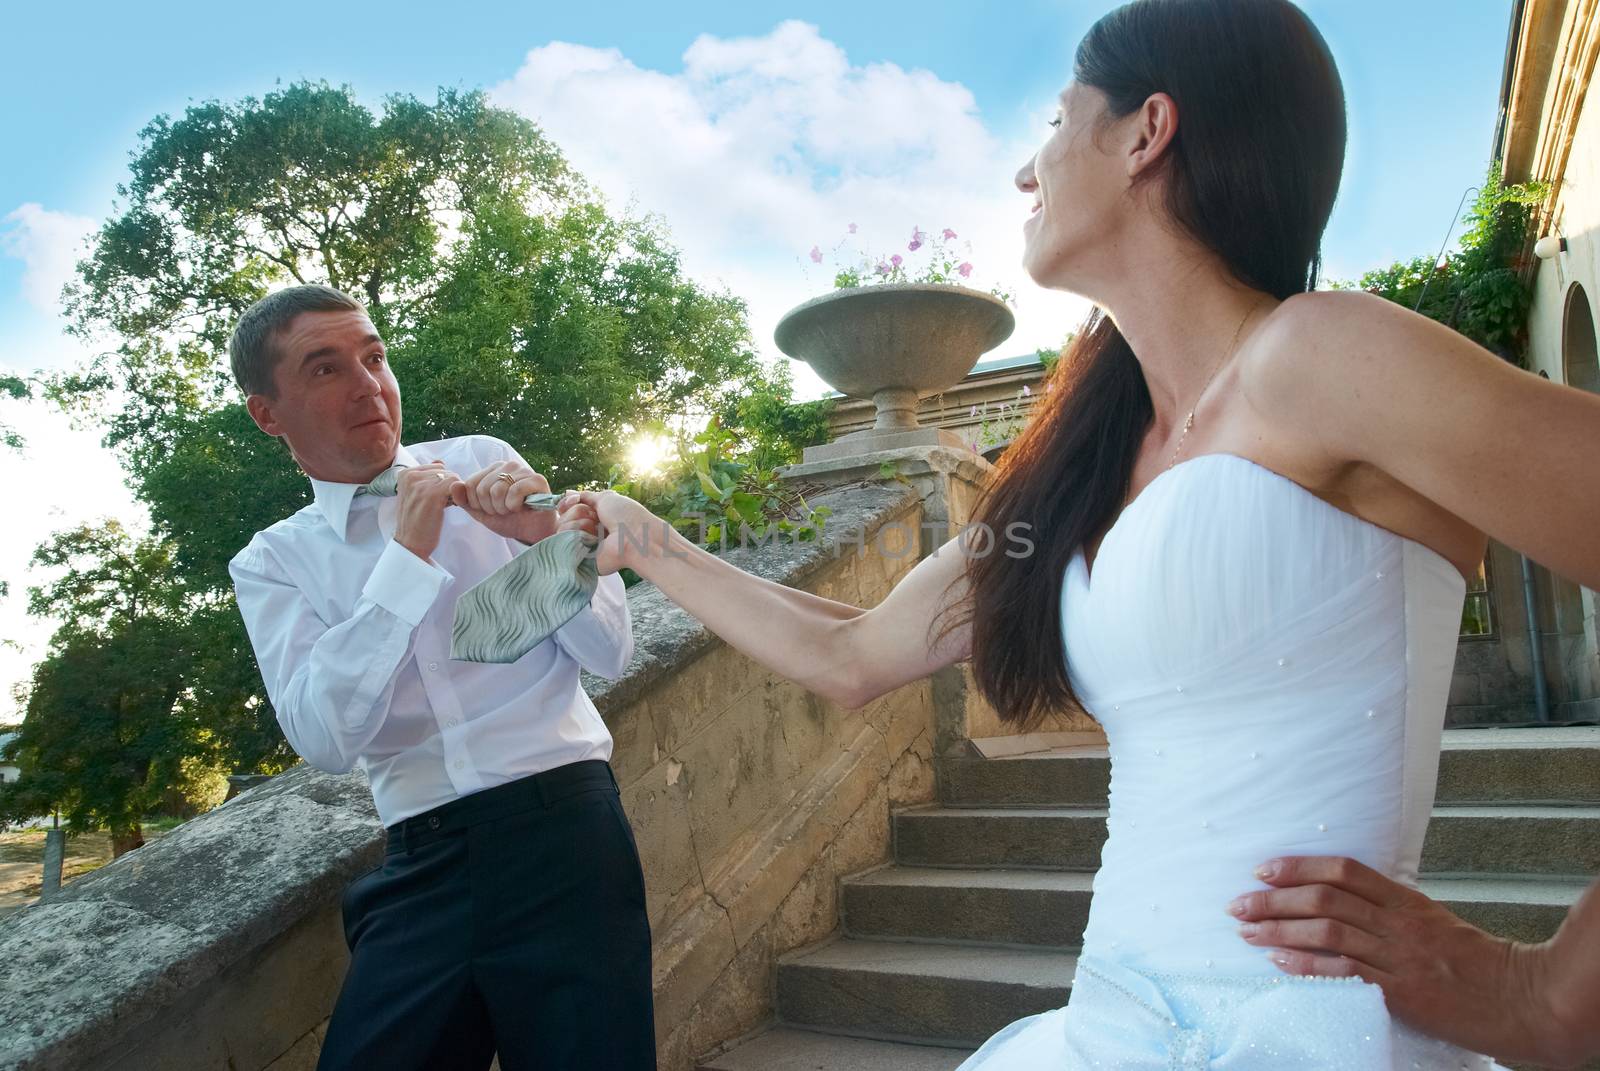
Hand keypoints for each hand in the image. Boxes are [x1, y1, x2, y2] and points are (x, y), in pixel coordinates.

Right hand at [393, 460, 459, 563]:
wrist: (410, 544)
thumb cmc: (416, 521)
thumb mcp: (416, 494)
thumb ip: (427, 476)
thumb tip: (440, 461)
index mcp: (405, 473)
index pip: (437, 467)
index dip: (442, 483)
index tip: (436, 498)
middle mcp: (410, 475)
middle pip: (446, 471)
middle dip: (448, 486)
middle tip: (440, 504)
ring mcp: (420, 484)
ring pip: (452, 478)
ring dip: (453, 492)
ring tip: (442, 507)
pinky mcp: (432, 494)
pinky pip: (456, 485)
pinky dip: (458, 496)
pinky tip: (449, 507)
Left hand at [451, 461, 557, 546]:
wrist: (531, 533)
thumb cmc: (508, 520)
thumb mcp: (480, 512)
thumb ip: (465, 500)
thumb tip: (453, 484)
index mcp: (493, 470)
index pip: (470, 484)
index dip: (477, 504)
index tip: (490, 509)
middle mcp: (508, 465)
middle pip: (482, 488)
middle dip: (490, 507)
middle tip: (503, 511)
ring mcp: (523, 470)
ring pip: (498, 490)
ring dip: (503, 508)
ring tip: (512, 509)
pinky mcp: (537, 479)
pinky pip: (515, 491)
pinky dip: (515, 505)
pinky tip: (522, 507)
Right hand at [560, 490, 669, 575]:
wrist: (635, 538)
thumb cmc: (626, 517)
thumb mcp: (606, 498)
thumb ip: (586, 496)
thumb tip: (568, 493)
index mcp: (595, 518)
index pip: (568, 509)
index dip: (567, 503)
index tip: (574, 500)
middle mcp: (587, 531)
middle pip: (562, 517)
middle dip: (577, 512)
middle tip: (596, 518)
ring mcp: (582, 545)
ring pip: (561, 527)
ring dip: (578, 523)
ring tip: (596, 530)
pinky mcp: (577, 558)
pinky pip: (561, 540)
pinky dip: (576, 534)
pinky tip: (591, 539)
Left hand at [1231, 855, 1597, 1067]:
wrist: (1520, 998)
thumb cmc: (1473, 961)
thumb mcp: (1431, 921)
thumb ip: (1387, 909)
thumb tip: (1337, 898)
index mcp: (1405, 900)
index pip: (1344, 870)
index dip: (1299, 866)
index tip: (1263, 869)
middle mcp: (1398, 923)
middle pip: (1325, 898)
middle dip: (1274, 899)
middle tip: (1239, 903)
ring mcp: (1399, 956)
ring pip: (1328, 931)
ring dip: (1280, 929)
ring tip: (1247, 930)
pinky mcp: (1401, 991)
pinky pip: (1346, 972)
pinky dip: (1307, 964)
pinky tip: (1278, 960)